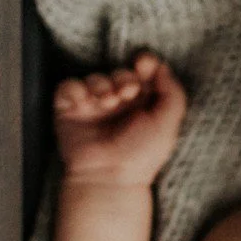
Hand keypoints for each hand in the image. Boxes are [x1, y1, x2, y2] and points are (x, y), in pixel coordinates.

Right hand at [53, 51, 186, 187]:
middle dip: (124, 77)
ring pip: (95, 77)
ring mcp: (93, 107)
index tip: (144, 64)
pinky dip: (75, 89)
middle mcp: (119, 104)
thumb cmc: (141, 156)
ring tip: (106, 102)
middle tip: (126, 92)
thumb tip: (162, 66)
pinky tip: (85, 102)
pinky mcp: (70, 111)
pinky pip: (68, 87)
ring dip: (102, 84)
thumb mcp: (168, 123)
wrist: (110, 178)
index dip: (145, 63)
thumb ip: (172, 93)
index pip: (144, 74)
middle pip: (120, 72)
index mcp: (143, 105)